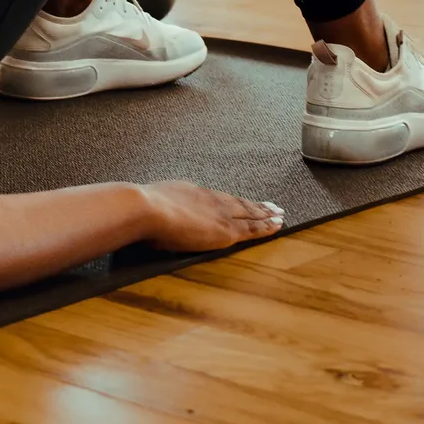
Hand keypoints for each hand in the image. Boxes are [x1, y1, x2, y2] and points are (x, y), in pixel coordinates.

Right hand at [137, 182, 284, 250]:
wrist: (147, 208)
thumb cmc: (143, 208)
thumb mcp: (155, 201)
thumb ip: (162, 207)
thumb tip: (155, 209)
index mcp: (194, 192)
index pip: (221, 198)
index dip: (235, 201)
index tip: (245, 202)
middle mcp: (211, 200)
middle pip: (240, 204)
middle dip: (257, 206)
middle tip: (274, 206)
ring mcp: (220, 214)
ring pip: (250, 214)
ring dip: (266, 215)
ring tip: (280, 215)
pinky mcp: (226, 231)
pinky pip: (252, 229)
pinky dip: (266, 227)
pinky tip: (277, 225)